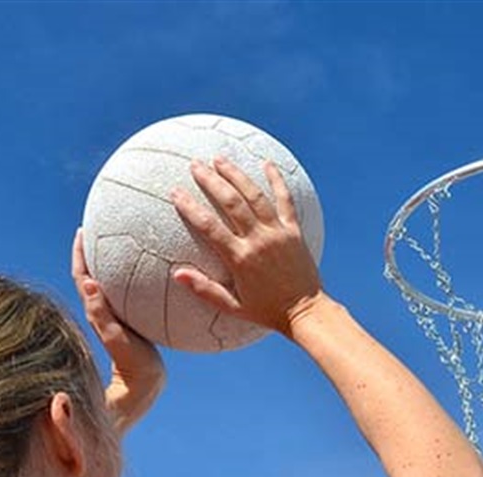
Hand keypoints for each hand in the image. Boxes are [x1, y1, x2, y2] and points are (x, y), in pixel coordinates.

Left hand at [72, 228, 165, 433]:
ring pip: (104, 285)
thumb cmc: (131, 368)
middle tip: (96, 229)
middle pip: (90, 275)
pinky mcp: (125, 325)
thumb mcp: (117, 340)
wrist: (143, 389)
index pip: (82, 277)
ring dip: (105, 264)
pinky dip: (124, 281)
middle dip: (90, 252)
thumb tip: (88, 285)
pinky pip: (121, 296)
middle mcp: (101, 313)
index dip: (80, 254)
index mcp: (96, 313)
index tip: (82, 231)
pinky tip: (141, 276)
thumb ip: (102, 315)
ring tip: (115, 244)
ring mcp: (113, 319)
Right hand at [169, 157, 323, 337]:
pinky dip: (276, 180)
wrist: (306, 311)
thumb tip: (177, 274)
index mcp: (240, 258)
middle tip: (195, 165)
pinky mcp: (294, 231)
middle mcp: (258, 240)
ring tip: (220, 159)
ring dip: (237, 175)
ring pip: (255, 196)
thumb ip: (204, 289)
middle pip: (231, 202)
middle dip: (212, 180)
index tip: (176, 193)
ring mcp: (278, 232)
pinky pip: (285, 200)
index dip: (191, 208)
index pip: (209, 226)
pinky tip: (267, 164)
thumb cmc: (267, 311)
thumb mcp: (233, 307)